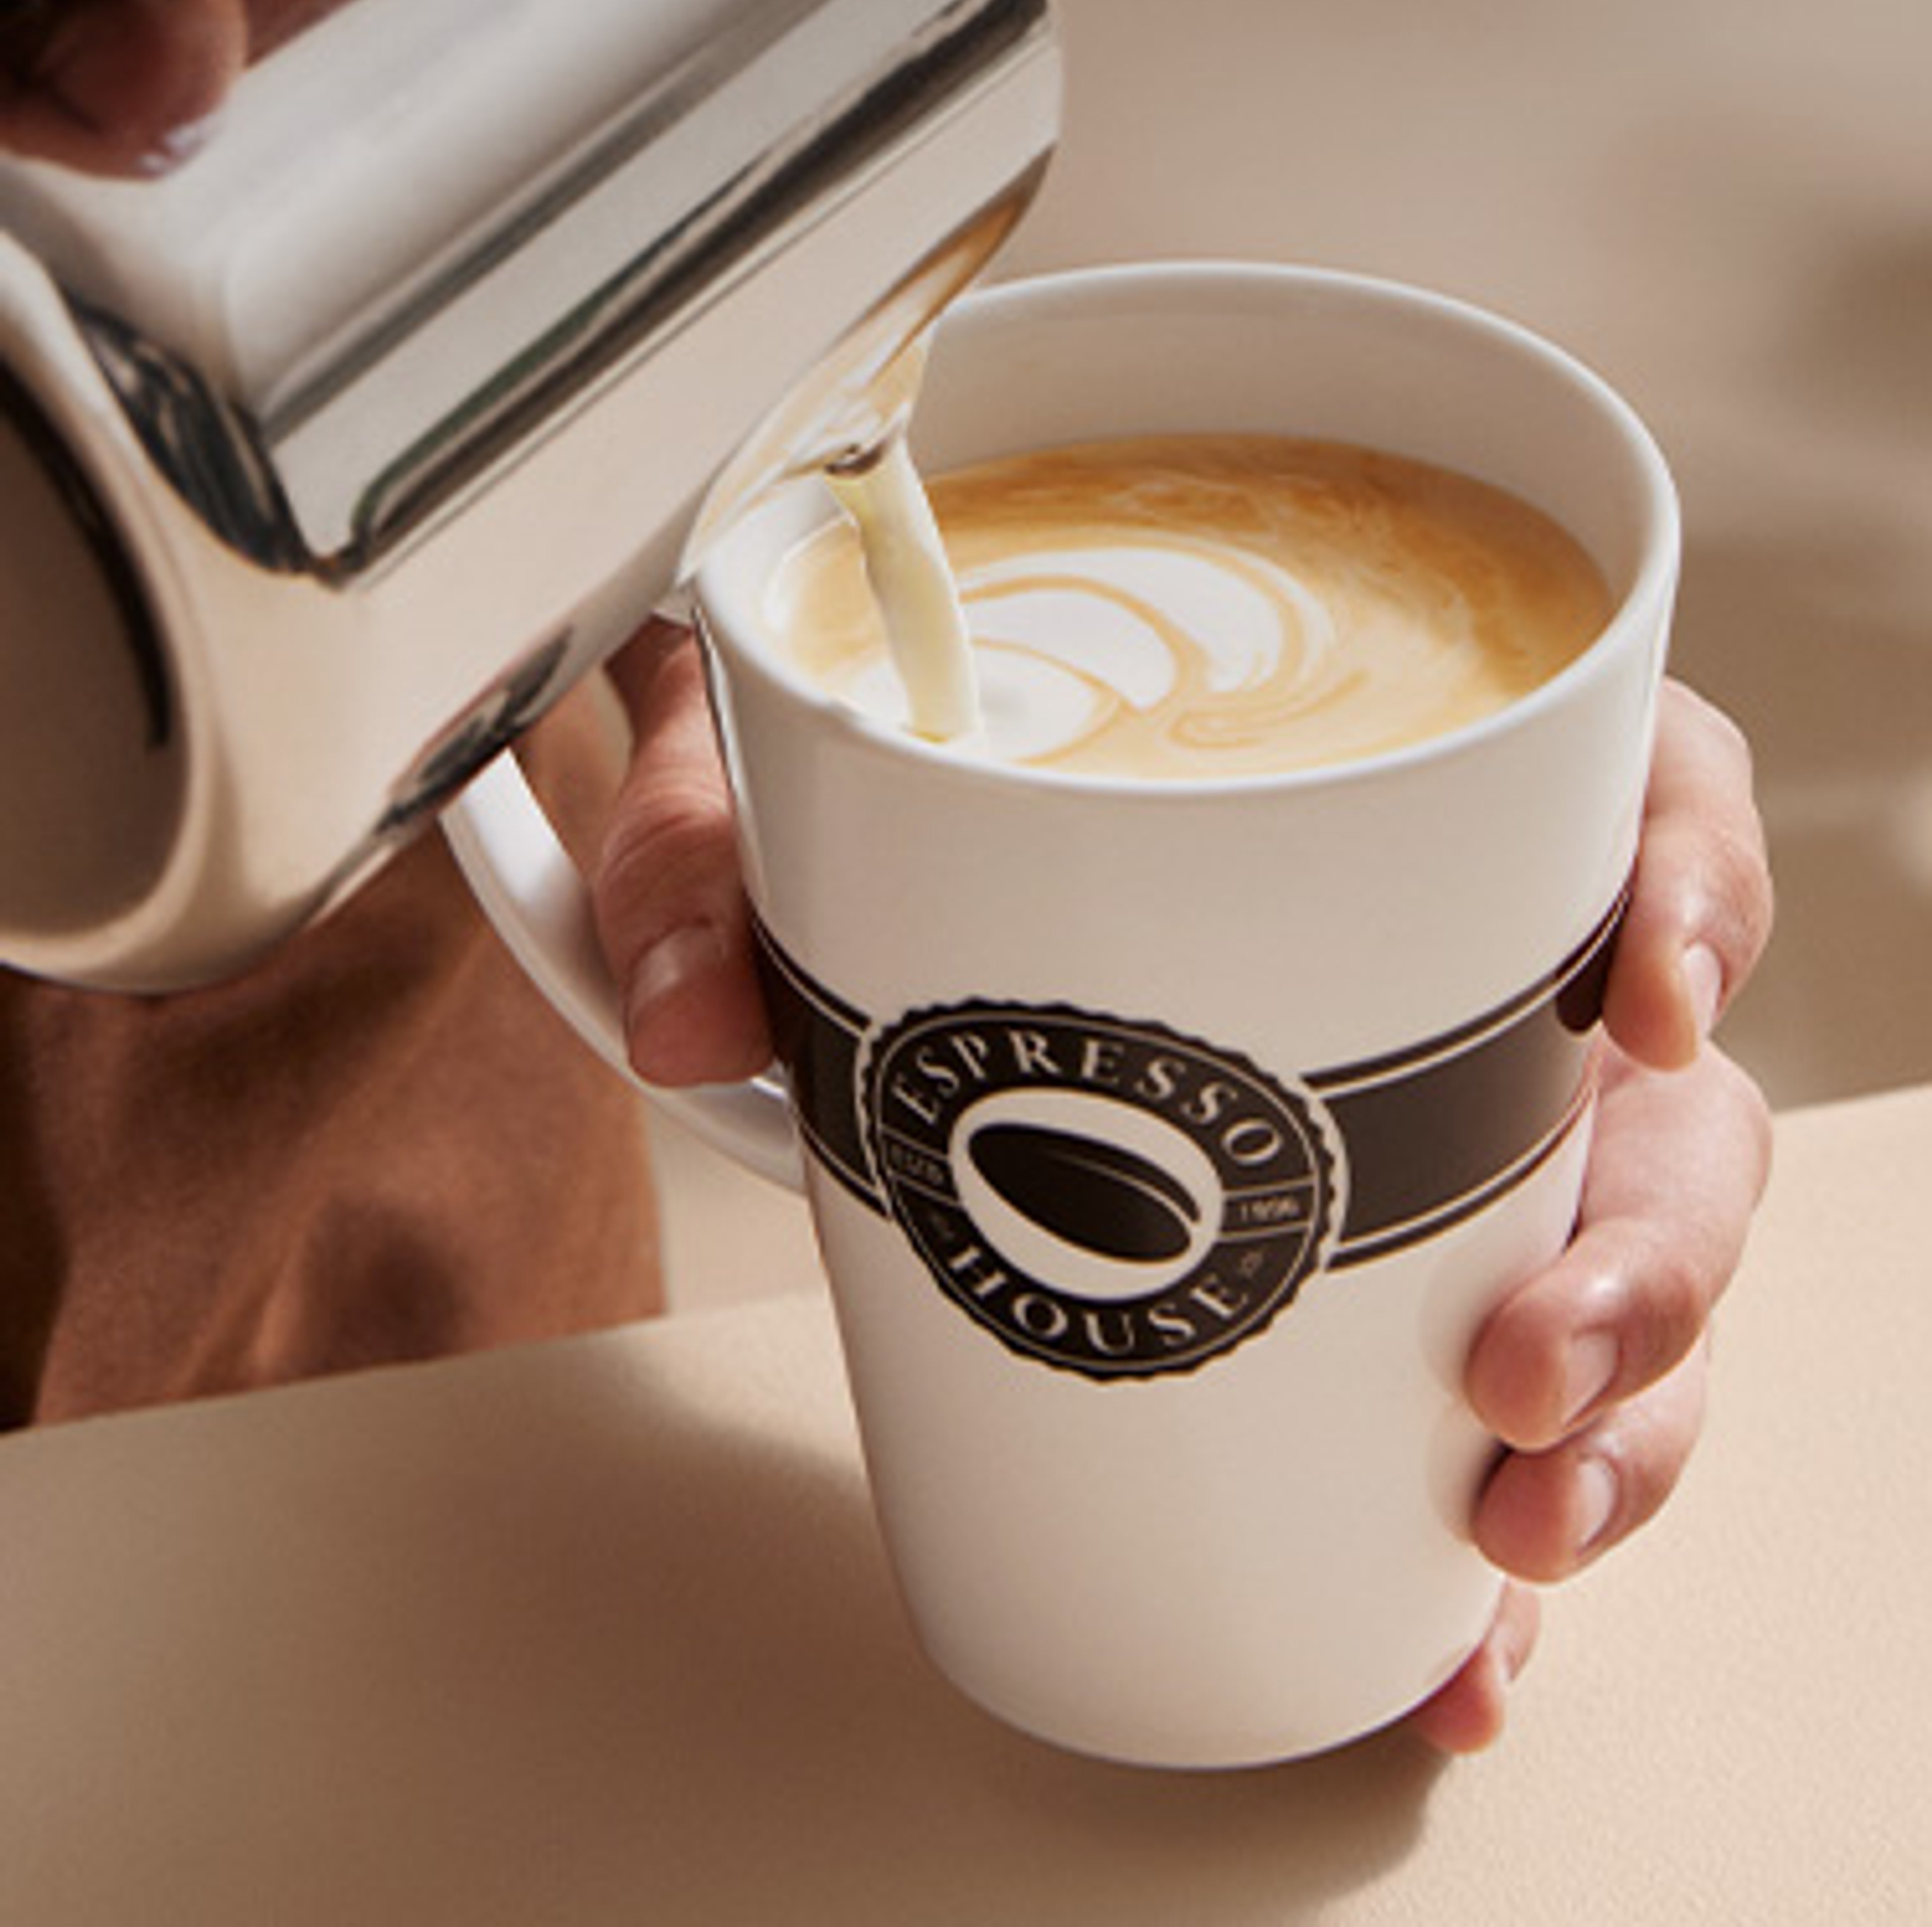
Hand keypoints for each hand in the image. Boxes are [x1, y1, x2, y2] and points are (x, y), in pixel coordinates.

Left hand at [572, 651, 1775, 1756]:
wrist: (848, 886)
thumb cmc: (886, 788)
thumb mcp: (791, 782)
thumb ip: (713, 850)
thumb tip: (695, 1011)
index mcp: (1403, 792)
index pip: (1636, 790)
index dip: (1692, 882)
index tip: (1648, 1000)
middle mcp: (1469, 973)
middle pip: (1670, 1100)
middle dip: (1648, 1254)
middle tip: (1521, 1360)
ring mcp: (1447, 1139)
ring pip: (1620, 1271)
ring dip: (1616, 1421)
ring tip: (1508, 1520)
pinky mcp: (1382, 1286)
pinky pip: (1497, 1408)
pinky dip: (1481, 1541)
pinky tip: (1454, 1640)